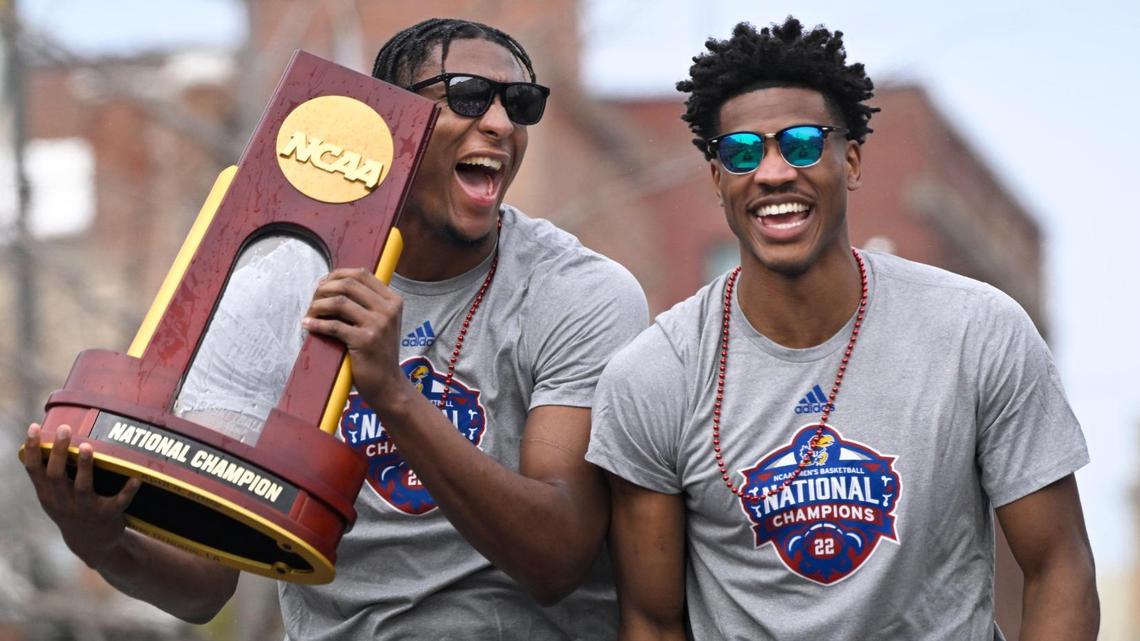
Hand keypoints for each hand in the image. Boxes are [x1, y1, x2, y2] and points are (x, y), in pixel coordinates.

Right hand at [21, 423, 140, 568]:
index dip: (32, 449)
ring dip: (85, 467)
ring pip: (83, 488)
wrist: (92, 544)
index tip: (33, 427)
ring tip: (87, 446)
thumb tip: (49, 437)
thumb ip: (50, 474)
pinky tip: (136, 479)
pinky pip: (119, 502)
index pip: (34, 470)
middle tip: (64, 429)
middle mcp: (63, 503)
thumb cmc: (72, 510)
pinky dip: (128, 491)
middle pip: (56, 476)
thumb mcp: (54, 497)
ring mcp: (86, 510)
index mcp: (48, 496)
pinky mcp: (108, 515)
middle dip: (58, 452)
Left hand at [303, 268, 406, 404]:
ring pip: (339, 302)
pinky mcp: (365, 341)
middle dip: (324, 289)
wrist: (388, 384)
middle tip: (313, 300)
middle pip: (348, 285)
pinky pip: (334, 325)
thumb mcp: (383, 322)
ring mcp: (378, 325)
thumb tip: (333, 284)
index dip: (337, 275)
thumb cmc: (379, 352)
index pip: (362, 274)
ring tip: (309, 314)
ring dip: (318, 306)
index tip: (322, 284)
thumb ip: (368, 303)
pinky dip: (316, 324)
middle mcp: (388, 310)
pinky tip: (308, 325)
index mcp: (393, 301)